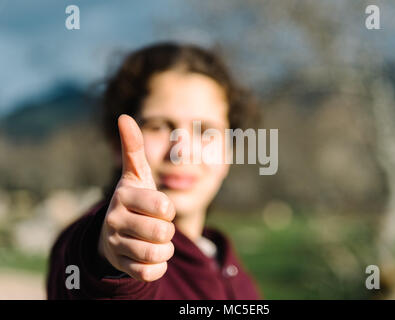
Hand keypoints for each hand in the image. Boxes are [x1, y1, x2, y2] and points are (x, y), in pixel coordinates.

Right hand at [98, 114, 175, 281]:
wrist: (113, 233)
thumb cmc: (133, 200)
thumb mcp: (136, 174)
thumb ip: (133, 148)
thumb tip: (124, 116)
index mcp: (123, 196)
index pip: (163, 205)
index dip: (168, 208)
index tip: (159, 206)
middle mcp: (115, 221)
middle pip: (162, 231)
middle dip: (167, 229)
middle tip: (157, 225)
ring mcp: (117, 245)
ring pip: (158, 253)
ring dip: (164, 248)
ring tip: (154, 240)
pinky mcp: (122, 267)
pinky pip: (151, 272)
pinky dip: (158, 266)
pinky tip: (150, 255)